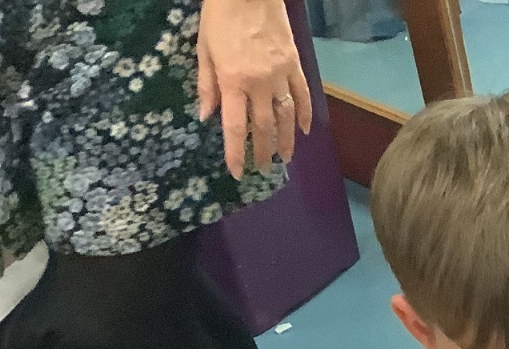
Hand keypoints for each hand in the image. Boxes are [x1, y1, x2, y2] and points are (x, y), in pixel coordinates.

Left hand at [197, 0, 313, 177]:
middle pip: (263, 127)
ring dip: (286, 141)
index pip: (234, 126)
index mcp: (232, 80)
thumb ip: (206, 85)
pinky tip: (304, 131)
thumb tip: (207, 116)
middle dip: (263, 152)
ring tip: (285, 158)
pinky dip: (305, 115)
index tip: (237, 172)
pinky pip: (302, 96)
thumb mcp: (203, 49)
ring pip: (286, 117)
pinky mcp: (295, 66)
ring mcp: (280, 75)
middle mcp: (259, 83)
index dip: (235, 153)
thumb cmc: (219, 17)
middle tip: (263, 169)